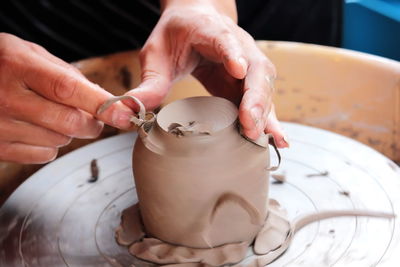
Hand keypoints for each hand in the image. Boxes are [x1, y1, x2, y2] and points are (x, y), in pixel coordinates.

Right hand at [0, 33, 132, 163]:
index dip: (101, 104)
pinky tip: (38, 129)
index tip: (125, 115)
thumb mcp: (29, 54)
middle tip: (93, 117)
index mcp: (18, 67)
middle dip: (92, 123)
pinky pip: (42, 156)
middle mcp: (7, 98)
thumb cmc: (1, 64)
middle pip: (70, 123)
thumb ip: (65, 73)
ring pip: (60, 142)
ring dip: (68, 133)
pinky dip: (50, 146)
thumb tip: (102, 98)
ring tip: (52, 116)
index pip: (68, 89)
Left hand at [124, 0, 288, 147]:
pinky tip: (276, 140)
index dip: (233, 54)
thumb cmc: (176, 36)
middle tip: (249, 124)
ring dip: (267, 113)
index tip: (237, 69)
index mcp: (211, 31)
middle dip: (256, 97)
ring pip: (264, 87)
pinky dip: (269, 119)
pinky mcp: (247, 82)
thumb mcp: (156, 55)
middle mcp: (238, 46)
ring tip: (267, 139)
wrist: (195, 21)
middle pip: (256, 69)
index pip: (225, 40)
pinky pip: (262, 100)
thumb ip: (150, 82)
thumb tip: (131, 110)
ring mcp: (247, 64)